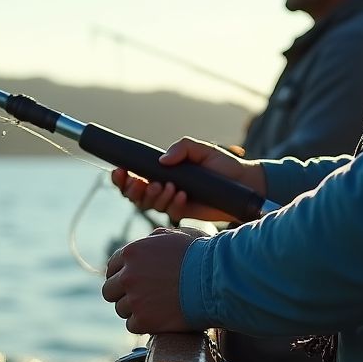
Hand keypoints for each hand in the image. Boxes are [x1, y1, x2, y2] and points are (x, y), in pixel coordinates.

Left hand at [101, 228, 197, 334]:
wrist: (217, 280)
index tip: (129, 282)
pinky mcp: (143, 320)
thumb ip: (154, 240)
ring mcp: (134, 299)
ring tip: (156, 307)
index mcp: (132, 252)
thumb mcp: (176, 236)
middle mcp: (128, 275)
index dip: (120, 275)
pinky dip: (144, 324)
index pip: (112, 267)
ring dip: (135, 309)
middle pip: (110, 290)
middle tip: (139, 297)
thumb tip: (147, 243)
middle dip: (123, 293)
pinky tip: (159, 318)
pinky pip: (132, 325)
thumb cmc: (202, 255)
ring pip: (121, 309)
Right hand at [110, 137, 266, 222]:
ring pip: (150, 205)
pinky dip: (173, 204)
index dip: (122, 177)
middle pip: (134, 195)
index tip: (119, 171)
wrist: (243, 183)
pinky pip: (170, 213)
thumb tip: (161, 161)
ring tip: (170, 187)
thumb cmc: (221, 164)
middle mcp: (163, 187)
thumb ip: (181, 148)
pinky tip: (183, 196)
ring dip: (155, 197)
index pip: (134, 175)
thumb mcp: (200, 149)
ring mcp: (172, 201)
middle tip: (145, 183)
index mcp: (161, 171)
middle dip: (133, 190)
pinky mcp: (184, 213)